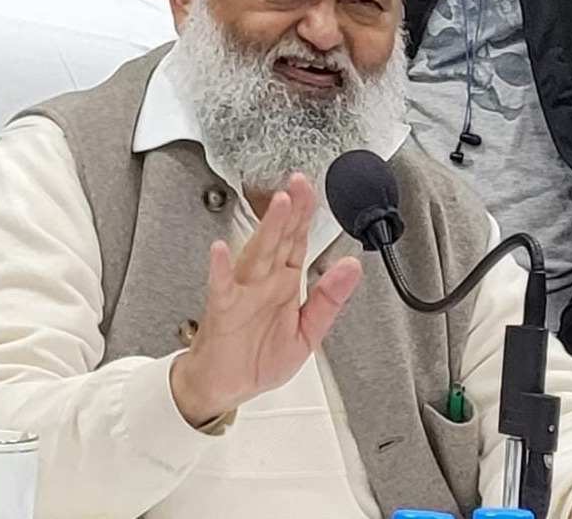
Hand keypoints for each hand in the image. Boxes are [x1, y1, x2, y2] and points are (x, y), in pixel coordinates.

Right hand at [170, 173, 361, 426]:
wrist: (224, 387)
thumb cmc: (257, 358)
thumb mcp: (307, 333)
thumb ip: (329, 300)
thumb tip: (351, 268)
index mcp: (285, 283)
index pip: (298, 240)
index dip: (306, 214)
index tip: (313, 190)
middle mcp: (264, 282)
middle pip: (279, 239)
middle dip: (290, 211)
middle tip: (299, 184)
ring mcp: (242, 293)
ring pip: (257, 254)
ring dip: (267, 229)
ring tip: (278, 205)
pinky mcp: (223, 311)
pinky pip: (221, 287)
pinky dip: (220, 269)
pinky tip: (220, 251)